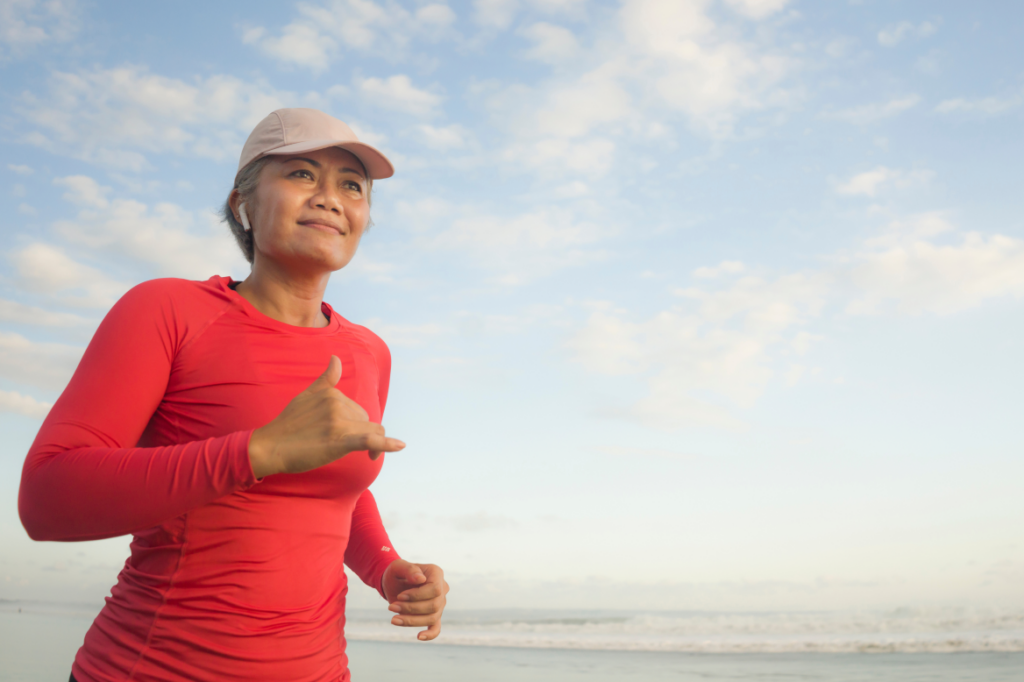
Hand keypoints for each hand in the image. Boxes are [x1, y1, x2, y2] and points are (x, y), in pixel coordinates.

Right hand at [248, 356, 404, 477]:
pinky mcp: (339, 441)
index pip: (358, 410)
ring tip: (351, 452)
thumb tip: (336, 358)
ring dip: (369, 444)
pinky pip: (369, 440)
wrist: (269, 446)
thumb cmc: (288, 424)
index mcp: (333, 393)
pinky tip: (400, 446)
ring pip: (371, 432)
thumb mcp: (306, 395)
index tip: (346, 436)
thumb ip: (326, 379)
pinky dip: (386, 444)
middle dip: (359, 432)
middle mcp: (337, 404)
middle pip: (367, 421)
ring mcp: (338, 422)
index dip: (356, 425)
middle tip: (336, 445)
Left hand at [383, 560, 448, 640]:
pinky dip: (430, 634)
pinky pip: (436, 627)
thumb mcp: (399, 566)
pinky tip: (419, 636)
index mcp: (436, 574)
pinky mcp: (433, 615)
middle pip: (433, 605)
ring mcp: (439, 603)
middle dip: (411, 609)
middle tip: (391, 607)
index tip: (400, 596)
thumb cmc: (397, 572)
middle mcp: (442, 589)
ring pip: (432, 618)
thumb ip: (410, 570)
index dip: (417, 596)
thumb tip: (421, 579)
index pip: (435, 589)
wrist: (393, 582)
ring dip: (411, 620)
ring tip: (393, 619)